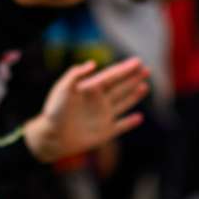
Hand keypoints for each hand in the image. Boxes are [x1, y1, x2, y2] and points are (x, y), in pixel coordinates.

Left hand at [23, 57, 149, 162]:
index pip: (112, 76)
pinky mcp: (105, 133)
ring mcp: (103, 117)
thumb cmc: (55, 111)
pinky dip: (130, 123)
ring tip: (145, 86)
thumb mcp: (62, 89)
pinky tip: (139, 117)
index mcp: (90, 89)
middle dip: (133, 78)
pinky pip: (121, 126)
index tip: (138, 61)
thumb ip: (75, 74)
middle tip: (147, 69)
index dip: (125, 69)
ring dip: (134, 95)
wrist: (52, 137)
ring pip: (123, 103)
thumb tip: (93, 63)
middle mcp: (99, 101)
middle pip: (120, 87)